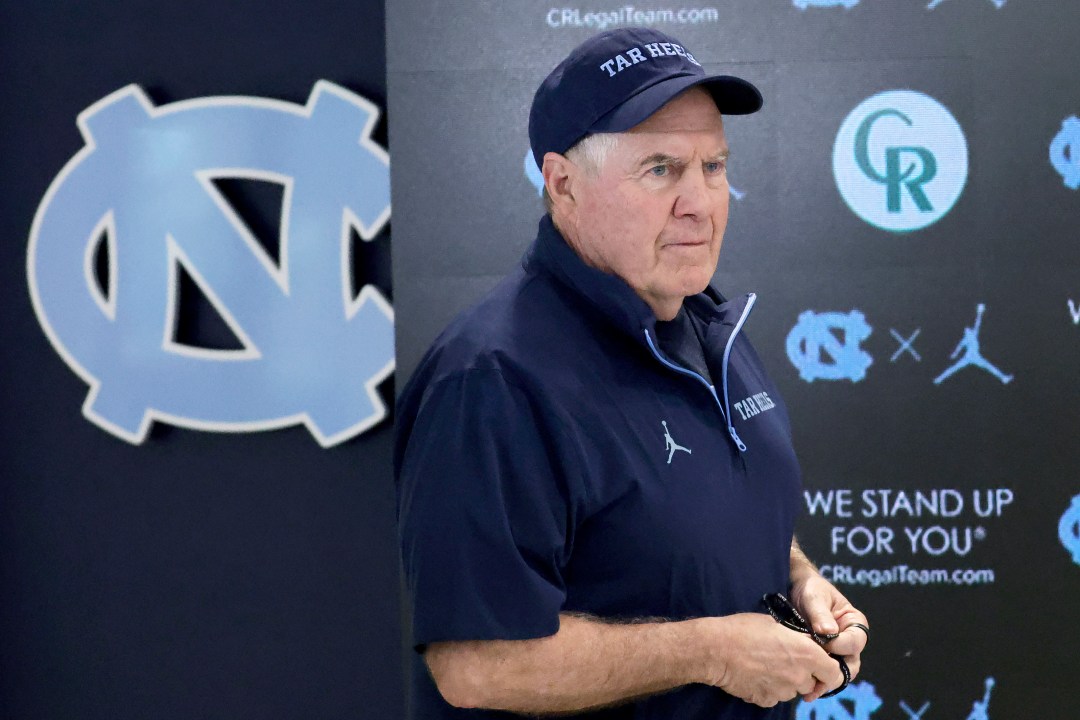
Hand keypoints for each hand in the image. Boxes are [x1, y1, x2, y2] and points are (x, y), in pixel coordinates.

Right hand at [696, 613, 846, 707]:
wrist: (715, 649)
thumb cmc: (743, 630)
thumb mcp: (776, 624)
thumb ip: (799, 637)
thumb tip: (808, 642)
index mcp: (807, 654)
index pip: (834, 672)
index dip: (828, 669)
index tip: (821, 664)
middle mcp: (799, 676)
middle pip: (812, 683)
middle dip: (805, 674)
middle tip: (786, 660)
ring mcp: (783, 692)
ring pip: (793, 690)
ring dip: (786, 681)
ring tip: (766, 665)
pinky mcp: (766, 700)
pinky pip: (775, 696)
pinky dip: (769, 688)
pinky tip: (755, 674)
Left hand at [788, 573, 868, 700]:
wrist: (795, 590)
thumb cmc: (810, 589)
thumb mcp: (814, 597)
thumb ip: (820, 614)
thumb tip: (829, 633)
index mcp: (855, 623)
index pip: (855, 642)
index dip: (839, 645)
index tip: (820, 642)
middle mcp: (849, 640)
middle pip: (852, 665)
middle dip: (835, 673)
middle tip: (817, 678)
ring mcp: (836, 652)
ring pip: (839, 674)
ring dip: (826, 682)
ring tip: (810, 690)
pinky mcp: (822, 658)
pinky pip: (825, 675)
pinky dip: (817, 683)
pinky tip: (806, 691)